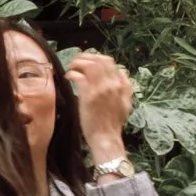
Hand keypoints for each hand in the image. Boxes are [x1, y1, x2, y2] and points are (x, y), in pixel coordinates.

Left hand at [65, 52, 134, 167]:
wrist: (106, 137)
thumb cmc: (113, 124)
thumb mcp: (126, 104)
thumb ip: (125, 87)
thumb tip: (122, 71)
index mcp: (121, 85)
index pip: (110, 62)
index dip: (97, 58)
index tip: (89, 61)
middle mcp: (112, 84)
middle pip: (99, 60)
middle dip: (86, 57)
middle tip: (77, 61)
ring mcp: (100, 89)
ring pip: (89, 65)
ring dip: (78, 63)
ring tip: (72, 67)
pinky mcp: (88, 95)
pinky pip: (79, 77)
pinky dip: (72, 74)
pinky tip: (69, 77)